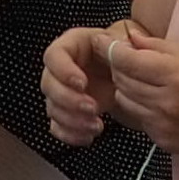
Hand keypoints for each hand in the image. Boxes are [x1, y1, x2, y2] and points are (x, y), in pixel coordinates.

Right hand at [38, 24, 120, 149]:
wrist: (129, 74)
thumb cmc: (125, 54)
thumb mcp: (125, 43)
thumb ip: (119, 44)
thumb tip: (114, 46)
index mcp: (72, 46)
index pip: (55, 55)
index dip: (64, 70)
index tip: (82, 83)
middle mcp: (61, 69)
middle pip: (49, 84)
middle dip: (69, 100)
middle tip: (92, 107)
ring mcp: (61, 92)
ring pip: (52, 108)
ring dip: (72, 121)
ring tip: (97, 125)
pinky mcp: (66, 112)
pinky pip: (57, 126)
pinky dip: (70, 135)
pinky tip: (88, 136)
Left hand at [98, 25, 178, 159]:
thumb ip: (161, 47)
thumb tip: (131, 38)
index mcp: (178, 75)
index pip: (126, 60)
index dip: (109, 48)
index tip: (101, 40)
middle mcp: (166, 101)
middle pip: (120, 79)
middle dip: (120, 66)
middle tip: (129, 58)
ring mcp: (162, 124)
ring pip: (124, 100)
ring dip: (128, 87)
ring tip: (147, 80)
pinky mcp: (162, 140)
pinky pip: (138, 118)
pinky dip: (141, 107)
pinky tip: (159, 101)